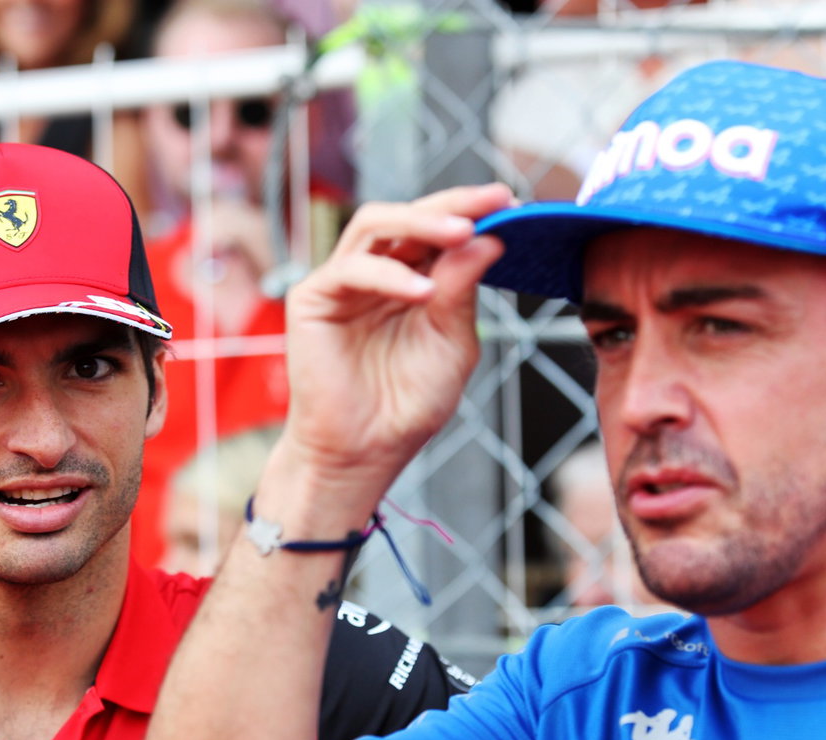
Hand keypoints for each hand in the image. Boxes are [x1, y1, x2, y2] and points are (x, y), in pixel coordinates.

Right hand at [279, 183, 510, 494]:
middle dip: (453, 204)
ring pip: (376, 224)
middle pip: (409, 215)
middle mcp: (376, 271)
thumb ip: (462, 293)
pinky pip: (352, 269)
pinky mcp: (313, 299)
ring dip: (422, 222)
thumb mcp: (451, 345)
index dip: (473, 212)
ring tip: (462, 232)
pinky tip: (422, 292)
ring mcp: (343, 282)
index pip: (439, 230)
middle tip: (491, 201)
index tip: (512, 201)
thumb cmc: (406, 406)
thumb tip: (488, 240)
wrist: (363, 453)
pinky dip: (390, 274)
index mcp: (412, 279)